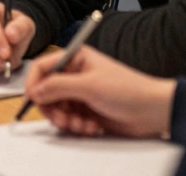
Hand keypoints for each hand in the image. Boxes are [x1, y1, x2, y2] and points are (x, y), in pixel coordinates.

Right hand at [23, 45, 175, 137]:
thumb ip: (58, 86)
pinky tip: (93, 126)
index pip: (43, 67)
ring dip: (67, 120)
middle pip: (47, 92)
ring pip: (57, 109)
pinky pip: (70, 121)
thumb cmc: (128, 89)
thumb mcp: (89, 85)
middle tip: (62, 118)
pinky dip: (78, 126)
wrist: (153, 111)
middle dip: (53, 108)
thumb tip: (35, 91)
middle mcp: (75, 75)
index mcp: (75, 59)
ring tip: (82, 124)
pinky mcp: (87, 111)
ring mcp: (81, 94)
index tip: (33, 99)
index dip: (34, 83)